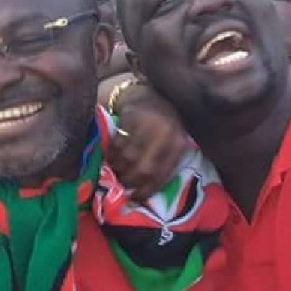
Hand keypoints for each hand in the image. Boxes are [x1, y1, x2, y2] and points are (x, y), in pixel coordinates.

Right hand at [105, 80, 190, 201]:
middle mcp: (165, 134)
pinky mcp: (131, 117)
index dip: (146, 190)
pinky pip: (117, 144)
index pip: (161, 174)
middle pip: (143, 169)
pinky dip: (111, 154)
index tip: (135, 197)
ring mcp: (147, 125)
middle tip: (122, 184)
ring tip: (115, 170)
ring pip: (127, 158)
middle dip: (129, 180)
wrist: (149, 92)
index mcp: (179, 143)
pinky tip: (111, 156)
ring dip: (118, 168)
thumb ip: (164, 161)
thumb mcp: (172, 141)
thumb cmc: (162, 123)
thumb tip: (145, 189)